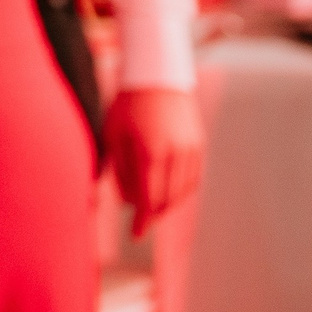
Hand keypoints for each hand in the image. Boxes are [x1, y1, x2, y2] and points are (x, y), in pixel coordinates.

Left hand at [105, 86, 204, 235]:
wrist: (157, 76)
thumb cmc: (127, 105)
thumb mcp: (112, 133)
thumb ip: (116, 169)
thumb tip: (123, 202)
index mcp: (150, 152)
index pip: (148, 199)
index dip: (142, 221)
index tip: (135, 235)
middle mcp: (174, 154)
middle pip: (166, 200)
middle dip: (153, 214)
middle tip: (141, 221)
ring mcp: (190, 150)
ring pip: (182, 192)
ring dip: (167, 205)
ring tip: (152, 208)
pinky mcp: (199, 145)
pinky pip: (193, 179)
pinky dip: (181, 191)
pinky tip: (169, 192)